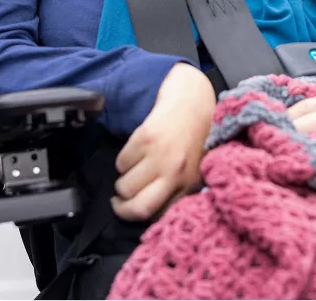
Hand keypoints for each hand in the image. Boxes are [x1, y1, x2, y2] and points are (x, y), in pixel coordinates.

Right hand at [111, 63, 215, 221]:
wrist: (192, 100)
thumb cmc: (195, 136)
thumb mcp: (196, 168)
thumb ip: (179, 190)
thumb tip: (154, 214)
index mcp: (190, 182)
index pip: (160, 215)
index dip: (143, 215)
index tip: (134, 209)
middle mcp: (176, 171)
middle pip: (139, 208)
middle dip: (123, 208)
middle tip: (119, 202)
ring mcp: (160, 154)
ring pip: (125, 186)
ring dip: (123, 182)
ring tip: (131, 171)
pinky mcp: (145, 137)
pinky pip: (121, 162)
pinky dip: (123, 161)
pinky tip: (135, 152)